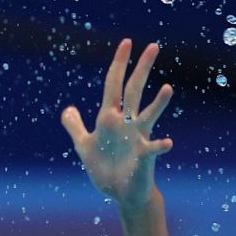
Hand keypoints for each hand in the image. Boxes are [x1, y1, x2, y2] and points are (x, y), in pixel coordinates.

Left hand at [62, 39, 172, 207]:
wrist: (121, 193)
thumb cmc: (106, 168)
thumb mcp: (84, 146)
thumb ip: (75, 127)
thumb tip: (67, 109)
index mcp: (111, 118)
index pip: (114, 84)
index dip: (118, 64)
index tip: (126, 42)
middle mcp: (127, 123)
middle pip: (134, 90)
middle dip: (142, 69)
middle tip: (153, 45)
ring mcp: (138, 138)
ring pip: (149, 116)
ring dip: (158, 104)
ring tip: (168, 88)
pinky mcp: (144, 157)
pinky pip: (153, 149)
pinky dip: (160, 145)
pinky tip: (167, 142)